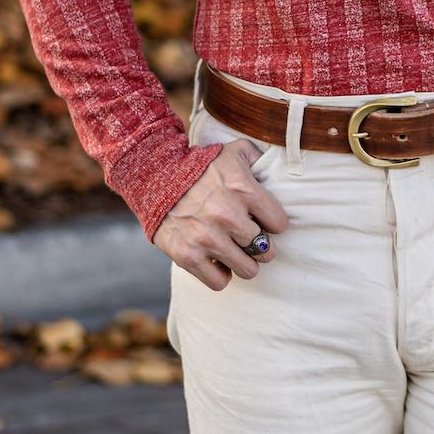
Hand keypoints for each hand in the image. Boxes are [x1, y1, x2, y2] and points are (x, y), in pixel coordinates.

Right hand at [154, 139, 288, 288]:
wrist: (154, 176)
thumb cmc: (199, 166)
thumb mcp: (232, 152)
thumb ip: (257, 157)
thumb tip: (273, 166)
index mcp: (243, 190)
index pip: (279, 224)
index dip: (273, 224)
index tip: (263, 221)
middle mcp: (227, 216)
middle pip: (266, 251)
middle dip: (260, 246)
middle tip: (249, 239)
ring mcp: (207, 238)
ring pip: (248, 270)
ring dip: (243, 262)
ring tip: (235, 251)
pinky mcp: (188, 256)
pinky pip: (219, 282)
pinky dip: (220, 274)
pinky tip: (216, 260)